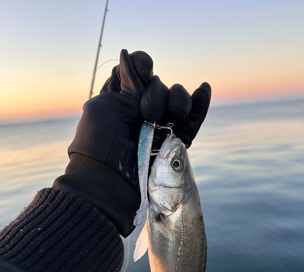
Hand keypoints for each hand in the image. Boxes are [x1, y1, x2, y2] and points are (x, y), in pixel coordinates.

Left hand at [53, 49, 210, 236]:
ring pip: (178, 100)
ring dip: (177, 99)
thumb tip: (131, 58)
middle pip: (160, 85)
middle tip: (146, 113)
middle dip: (156, 93)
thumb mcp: (105, 107)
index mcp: (121, 99)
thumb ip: (125, 84)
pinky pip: (193, 120)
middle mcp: (141, 111)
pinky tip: (203, 89)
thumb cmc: (100, 145)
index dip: (144, 66)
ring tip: (172, 114)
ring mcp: (160, 127)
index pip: (139, 71)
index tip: (144, 72)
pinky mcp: (176, 143)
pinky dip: (200, 104)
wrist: (111, 181)